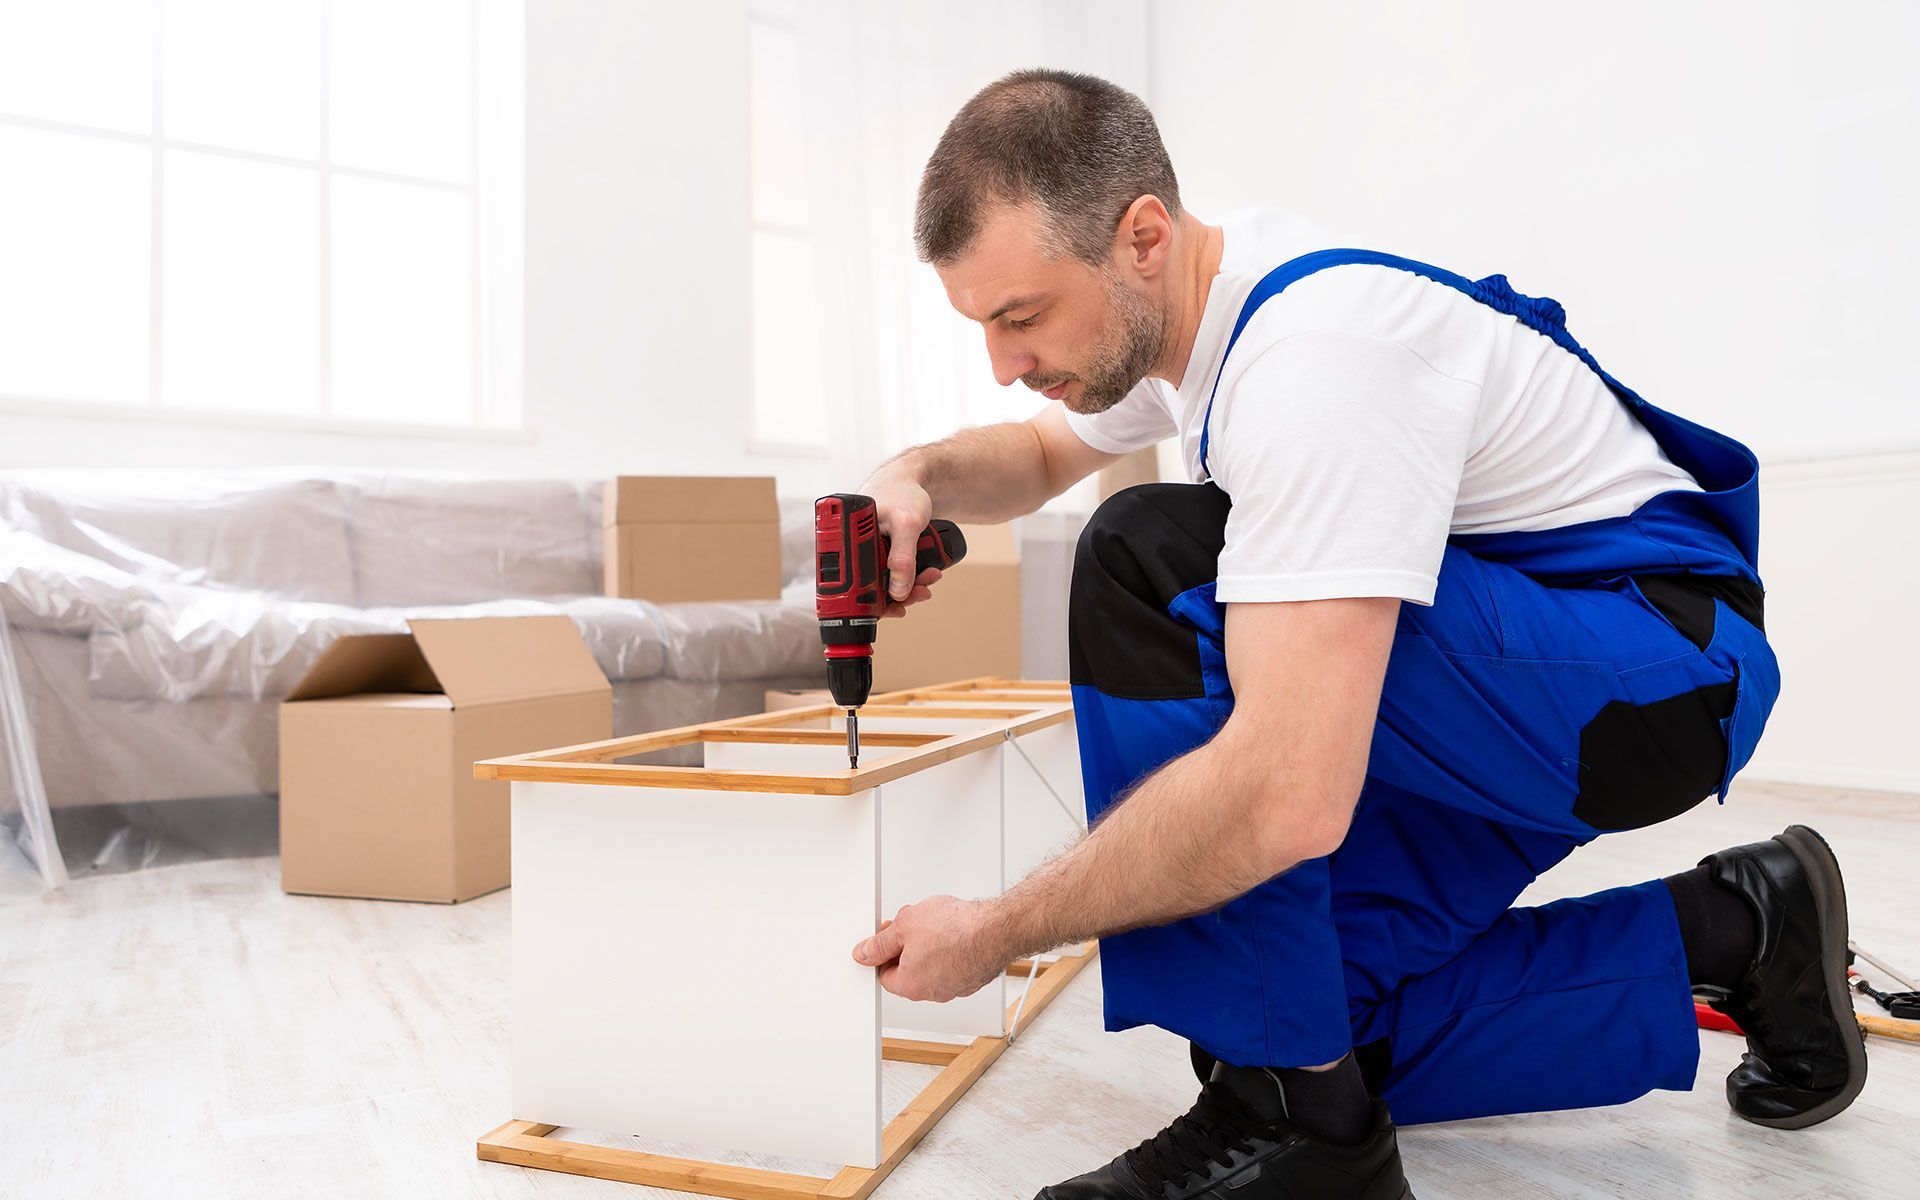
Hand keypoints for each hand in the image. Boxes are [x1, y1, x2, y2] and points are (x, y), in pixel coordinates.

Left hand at [851, 895, 1008, 1002]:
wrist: (996, 929)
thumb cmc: (956, 929)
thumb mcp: (904, 926)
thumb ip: (880, 943)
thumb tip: (864, 952)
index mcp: (910, 985)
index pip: (884, 974)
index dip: (883, 952)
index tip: (887, 936)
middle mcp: (932, 992)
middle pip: (908, 971)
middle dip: (907, 946)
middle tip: (912, 925)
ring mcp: (956, 987)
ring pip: (932, 966)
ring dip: (929, 946)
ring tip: (936, 923)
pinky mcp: (973, 978)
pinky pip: (953, 965)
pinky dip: (950, 950)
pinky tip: (955, 931)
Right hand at [859, 467, 941, 614]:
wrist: (913, 478)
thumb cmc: (903, 493)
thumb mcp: (907, 525)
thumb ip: (903, 558)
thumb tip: (898, 592)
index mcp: (846, 541)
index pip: (852, 584)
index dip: (874, 602)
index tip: (898, 608)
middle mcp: (853, 548)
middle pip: (871, 587)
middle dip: (901, 594)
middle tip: (923, 591)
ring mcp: (867, 550)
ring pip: (885, 582)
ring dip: (910, 586)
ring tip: (931, 578)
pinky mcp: (880, 551)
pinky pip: (893, 573)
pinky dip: (910, 577)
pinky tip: (926, 574)